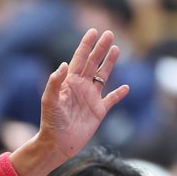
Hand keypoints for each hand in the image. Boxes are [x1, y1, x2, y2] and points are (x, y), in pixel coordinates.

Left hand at [9, 28, 131, 175]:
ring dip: (110, 63)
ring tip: (116, 49)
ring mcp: (91, 98)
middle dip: (101, 48)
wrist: (58, 143)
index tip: (93, 32)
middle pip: (93, 63)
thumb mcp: (49, 100)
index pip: (79, 59)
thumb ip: (55, 82)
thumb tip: (64, 64)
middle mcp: (81, 87)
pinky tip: (126, 87)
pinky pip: (111, 99)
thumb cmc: (51, 122)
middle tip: (109, 34)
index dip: (86, 45)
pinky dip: (119, 94)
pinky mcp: (98, 111)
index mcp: (69, 82)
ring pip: (103, 76)